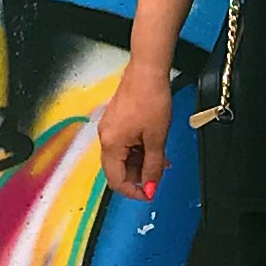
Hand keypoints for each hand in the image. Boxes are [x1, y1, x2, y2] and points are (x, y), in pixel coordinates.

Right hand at [99, 60, 176, 200]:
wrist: (147, 71)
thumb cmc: (150, 99)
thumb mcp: (156, 139)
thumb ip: (153, 167)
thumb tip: (150, 187)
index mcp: (111, 144)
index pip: (116, 180)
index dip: (133, 191)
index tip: (149, 193)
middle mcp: (105, 137)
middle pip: (117, 169)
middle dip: (138, 175)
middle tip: (158, 172)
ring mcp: (109, 128)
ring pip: (122, 156)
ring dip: (140, 161)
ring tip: (160, 157)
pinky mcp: (115, 120)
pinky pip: (124, 143)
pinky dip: (138, 149)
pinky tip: (153, 145)